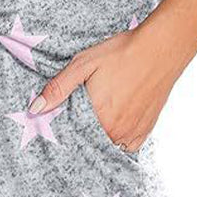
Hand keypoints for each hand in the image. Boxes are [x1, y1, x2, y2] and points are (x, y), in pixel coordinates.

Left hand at [28, 20, 196, 151]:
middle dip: (78, 137)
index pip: (71, 138)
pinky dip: (116, 142)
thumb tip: (35, 108)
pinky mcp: (145, 130)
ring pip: (107, 147)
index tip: (55, 128)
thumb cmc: (121, 52)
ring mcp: (132, 133)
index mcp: (98, 118)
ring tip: (90, 126)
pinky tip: (109, 129)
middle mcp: (116, 132)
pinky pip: (126, 148)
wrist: (160, 48)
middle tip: (73, 124)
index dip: (61, 134)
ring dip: (97, 141)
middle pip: (89, 144)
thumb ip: (58, 88)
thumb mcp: (83, 64)